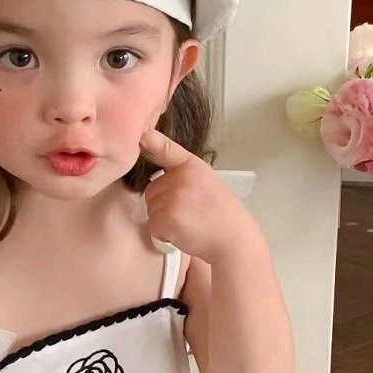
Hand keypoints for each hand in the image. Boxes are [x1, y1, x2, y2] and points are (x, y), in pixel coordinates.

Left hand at [139, 128, 260, 263]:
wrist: (233, 240)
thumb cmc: (221, 214)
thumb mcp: (206, 182)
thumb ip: (184, 177)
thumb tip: (156, 182)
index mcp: (191, 166)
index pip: (166, 149)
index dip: (150, 140)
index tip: (139, 132)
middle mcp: (181, 178)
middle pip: (151, 189)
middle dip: (162, 203)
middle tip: (187, 213)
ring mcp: (173, 198)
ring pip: (151, 208)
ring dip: (163, 219)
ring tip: (187, 223)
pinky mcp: (167, 218)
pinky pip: (153, 225)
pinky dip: (163, 234)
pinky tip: (182, 233)